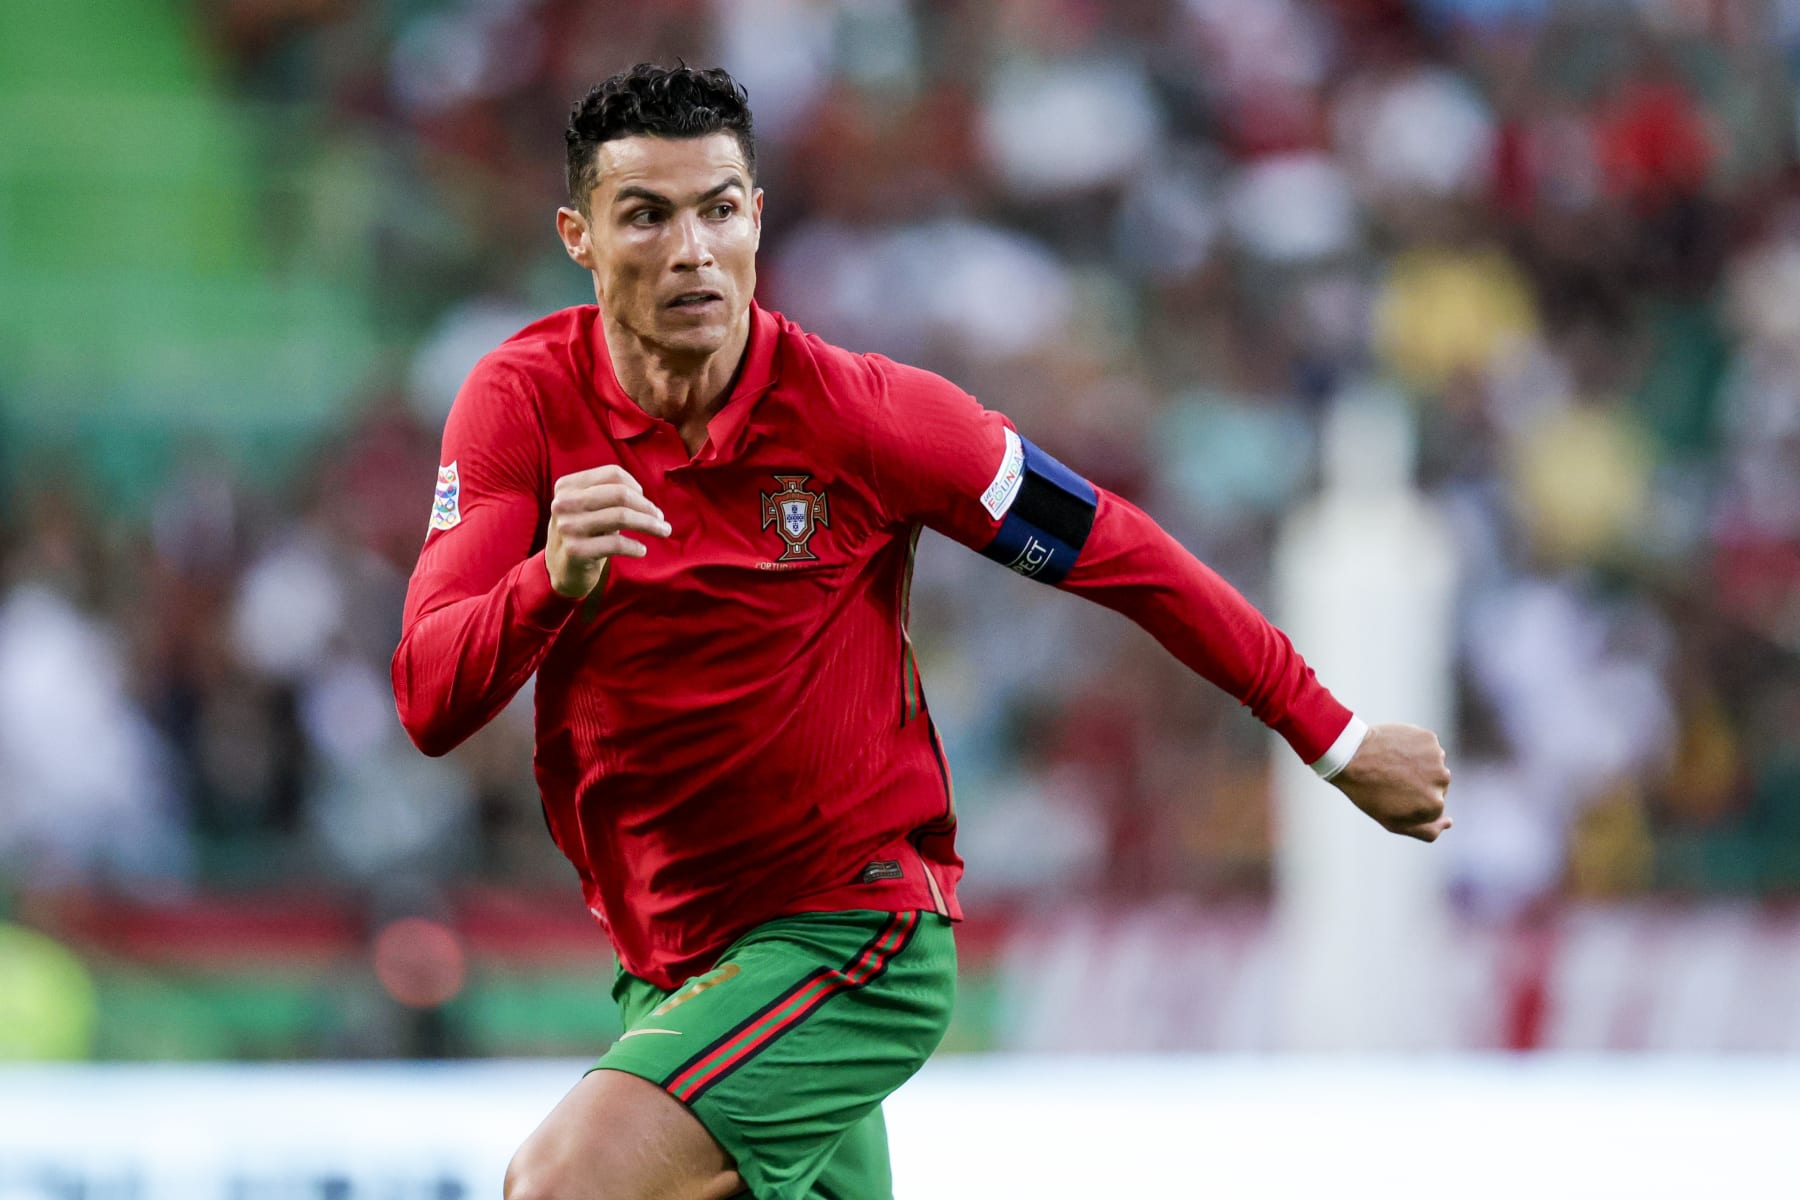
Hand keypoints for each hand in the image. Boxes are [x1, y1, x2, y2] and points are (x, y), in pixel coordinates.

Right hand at [545, 465, 671, 598]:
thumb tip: (648, 501)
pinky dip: (635, 547)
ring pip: (621, 517)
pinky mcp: (575, 551)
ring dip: (649, 524)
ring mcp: (568, 527)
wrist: (559, 569)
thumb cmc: (584, 534)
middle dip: (647, 506)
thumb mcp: (590, 508)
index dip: (636, 487)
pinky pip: (616, 544)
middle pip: (619, 493)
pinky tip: (641, 550)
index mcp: (567, 486)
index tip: (647, 503)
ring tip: (663, 531)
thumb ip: (612, 496)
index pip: (612, 474)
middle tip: (661, 519)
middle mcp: (564, 503)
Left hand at [1330, 723, 1451, 841]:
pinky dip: (1415, 748)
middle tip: (1392, 779)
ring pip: (1433, 765)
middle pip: (1437, 785)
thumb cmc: (1368, 793)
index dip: (1413, 802)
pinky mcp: (1429, 738)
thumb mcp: (1393, 822)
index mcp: (1435, 805)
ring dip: (1419, 765)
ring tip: (1393, 764)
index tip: (1395, 795)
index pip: (1434, 807)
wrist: (1350, 755)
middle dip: (1419, 783)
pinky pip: (1427, 746)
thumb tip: (1449, 822)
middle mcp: (1442, 780)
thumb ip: (1426, 830)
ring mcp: (1437, 757)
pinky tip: (1396, 750)